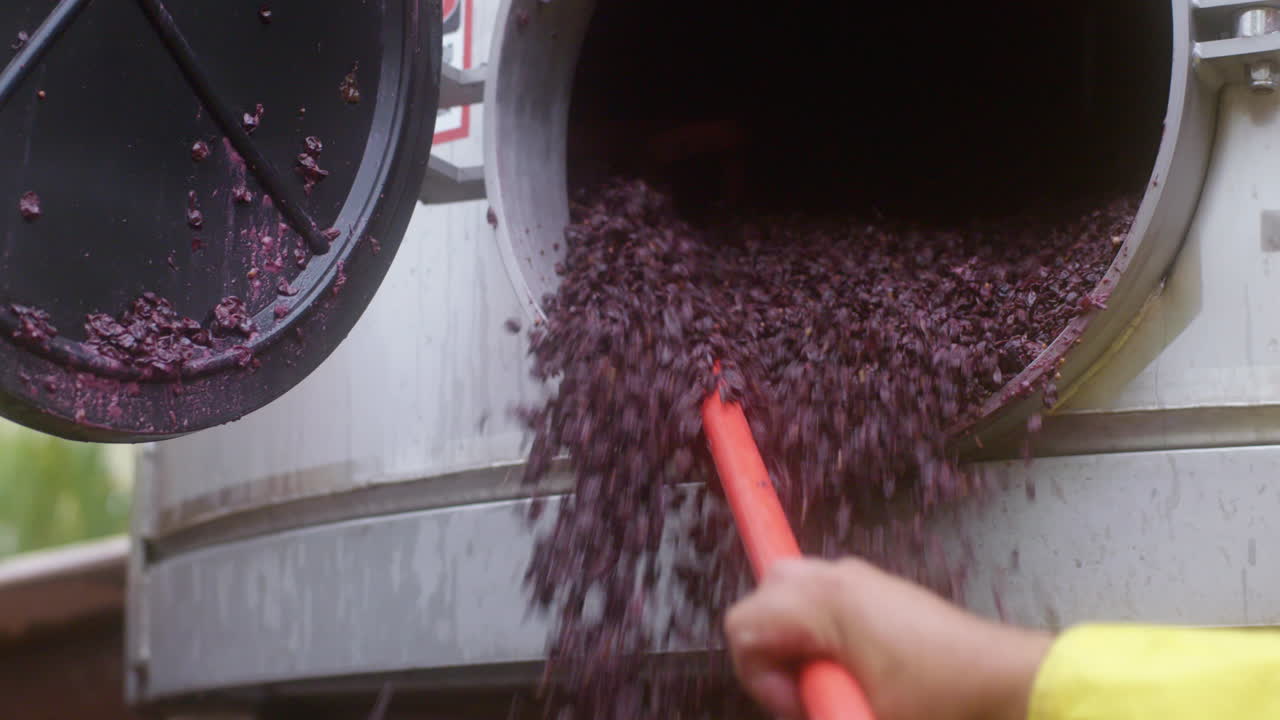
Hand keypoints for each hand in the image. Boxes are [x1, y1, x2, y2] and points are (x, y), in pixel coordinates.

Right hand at [725, 557, 1051, 719]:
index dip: (756, 673)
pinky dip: (820, 631)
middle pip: (762, 597)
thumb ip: (811, 703)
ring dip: (795, 638)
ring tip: (831, 678)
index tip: (795, 702)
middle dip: (771, 648)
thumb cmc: (940, 696)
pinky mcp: (875, 588)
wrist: (1003, 679)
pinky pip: (822, 598)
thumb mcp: (862, 711)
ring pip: (789, 593)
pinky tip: (853, 666)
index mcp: (823, 603)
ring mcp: (856, 577)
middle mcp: (835, 578)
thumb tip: (802, 704)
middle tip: (807, 689)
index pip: (743, 623)